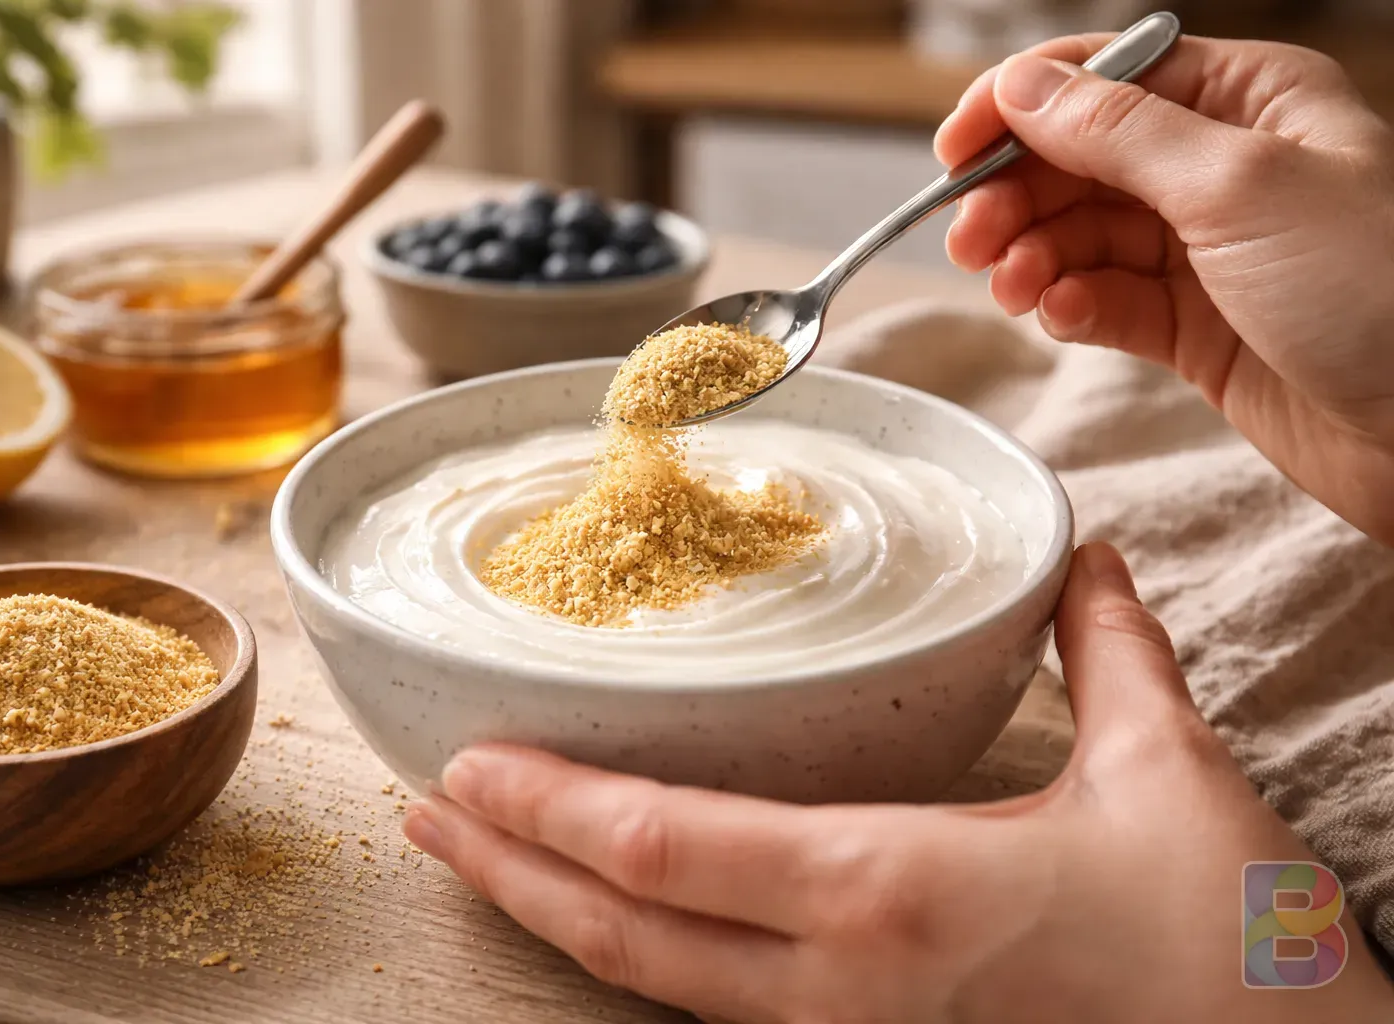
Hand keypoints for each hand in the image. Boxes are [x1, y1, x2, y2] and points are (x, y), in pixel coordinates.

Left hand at [405, 544, 1393, 1022]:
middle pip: (624, 931)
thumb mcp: (1166, 771)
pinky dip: (644, 959)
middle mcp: (842, 985)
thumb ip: (1109, 648)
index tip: (467, 763)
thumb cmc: (1229, 951)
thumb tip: (1079, 557)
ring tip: (481, 862)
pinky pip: (723, 1013)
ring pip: (658, 988)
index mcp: (891, 892)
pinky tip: (620, 920)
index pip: (664, 848)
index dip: (546, 808)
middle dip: (507, 869)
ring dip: (556, 918)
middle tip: (426, 810)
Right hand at [936, 35, 1393, 544]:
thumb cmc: (1377, 292)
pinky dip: (1072, 307)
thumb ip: (1118, 135)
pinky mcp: (1196, 328)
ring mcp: (1207, 252)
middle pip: (1081, 161)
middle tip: (968, 238)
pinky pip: (1107, 302)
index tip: (953, 152)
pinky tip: (1062, 316)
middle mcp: (1223, 168)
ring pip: (1083, 235)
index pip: (1107, 78)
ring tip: (1012, 288)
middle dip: (1017, 194)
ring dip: (1034, 257)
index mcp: (1249, 100)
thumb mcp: (1237, 187)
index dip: (1021, 107)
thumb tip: (1024, 88)